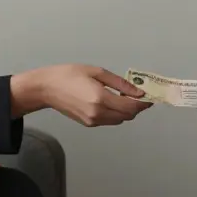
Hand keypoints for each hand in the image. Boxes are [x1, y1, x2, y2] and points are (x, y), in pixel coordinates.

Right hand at [12, 64, 150, 126]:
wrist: (46, 88)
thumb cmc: (69, 74)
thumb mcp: (97, 72)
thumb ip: (120, 83)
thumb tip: (138, 92)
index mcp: (101, 99)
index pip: (130, 106)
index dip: (143, 103)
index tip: (150, 96)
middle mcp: (98, 113)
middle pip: (127, 115)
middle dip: (136, 107)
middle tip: (138, 94)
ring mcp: (93, 121)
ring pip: (119, 120)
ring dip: (126, 110)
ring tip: (123, 96)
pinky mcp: (88, 124)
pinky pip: (109, 120)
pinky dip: (116, 113)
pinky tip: (111, 101)